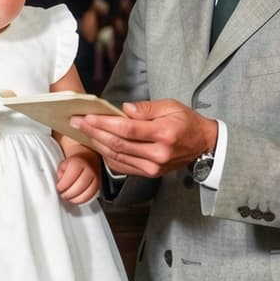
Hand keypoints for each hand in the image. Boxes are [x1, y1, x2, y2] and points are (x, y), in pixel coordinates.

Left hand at [57, 151, 100, 203]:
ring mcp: (96, 178)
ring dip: (75, 198)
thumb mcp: (64, 164)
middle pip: (80, 185)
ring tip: (69, 198)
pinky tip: (75, 199)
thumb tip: (60, 183)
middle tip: (63, 194)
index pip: (72, 174)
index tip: (59, 187)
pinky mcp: (98, 186)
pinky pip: (91, 196)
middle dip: (69, 193)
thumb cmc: (74, 163)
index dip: (64, 184)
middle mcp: (90, 169)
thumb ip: (60, 173)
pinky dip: (82, 200)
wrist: (88, 160)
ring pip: (87, 192)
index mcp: (79, 162)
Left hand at [69, 99, 217, 178]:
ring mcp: (153, 168)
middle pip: (119, 144)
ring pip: (117, 157)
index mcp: (164, 134)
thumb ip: (146, 108)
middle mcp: (158, 154)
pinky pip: (122, 166)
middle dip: (94, 132)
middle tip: (76, 122)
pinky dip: (107, 155)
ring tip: (82, 132)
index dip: (104, 123)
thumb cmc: (186, 122)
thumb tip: (124, 109)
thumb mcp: (170, 106)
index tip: (87, 116)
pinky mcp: (149, 174)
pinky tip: (97, 144)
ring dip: (97, 144)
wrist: (202, 145)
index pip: (128, 129)